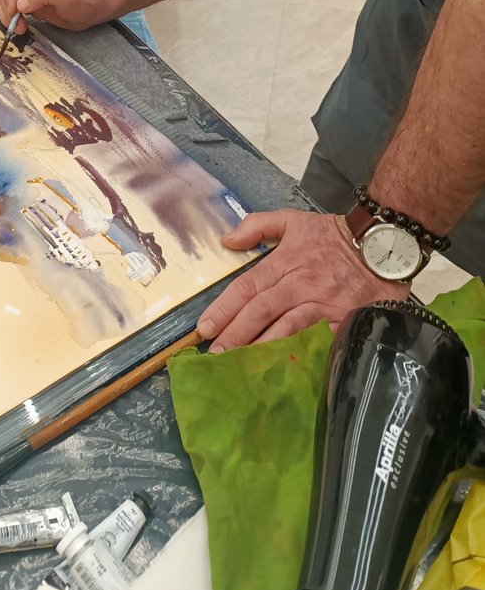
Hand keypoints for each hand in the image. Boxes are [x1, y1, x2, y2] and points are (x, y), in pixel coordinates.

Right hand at [0, 0, 113, 34]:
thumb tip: (20, 4)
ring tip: (20, 29)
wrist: (93, 9)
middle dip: (7, 8)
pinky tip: (20, 28)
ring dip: (7, 15)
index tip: (15, 10)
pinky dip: (12, 19)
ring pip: (5, 1)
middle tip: (16, 25)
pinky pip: (12, 10)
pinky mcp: (29, 5)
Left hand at [196, 210, 410, 350]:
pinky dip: (299, 355)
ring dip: (261, 348)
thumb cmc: (335, 235)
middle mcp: (301, 284)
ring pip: (286, 329)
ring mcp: (324, 305)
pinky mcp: (344, 321)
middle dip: (236, 334)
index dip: (224, 308)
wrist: (385, 243)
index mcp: (285, 261)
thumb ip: (257, 225)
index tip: (205, 327)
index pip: (247, 287)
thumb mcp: (293, 220)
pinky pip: (318, 341)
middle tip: (214, 355)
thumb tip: (227, 240)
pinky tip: (281, 369)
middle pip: (261, 311)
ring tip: (239, 366)